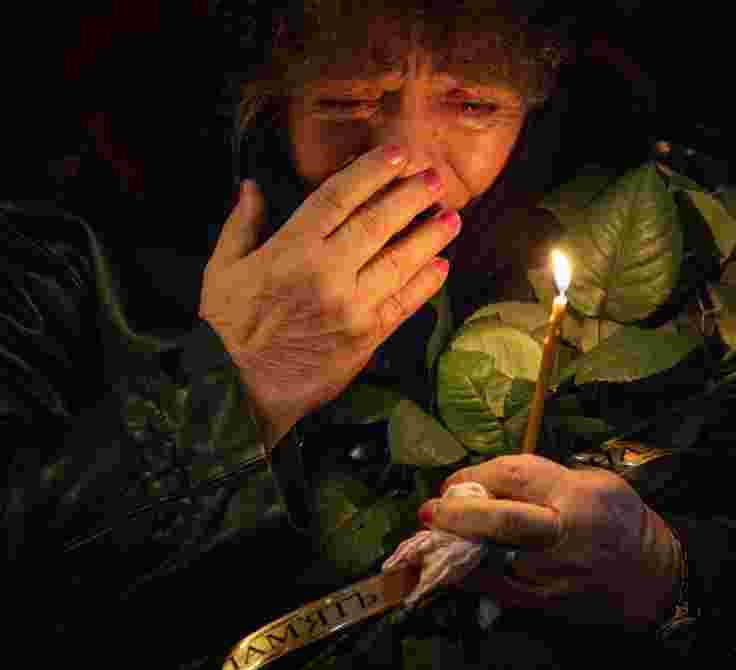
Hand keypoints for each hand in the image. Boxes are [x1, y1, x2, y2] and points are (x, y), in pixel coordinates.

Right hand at [200, 145, 458, 448]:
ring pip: (400, 261)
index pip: (339, 196)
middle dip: (412, 197)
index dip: (372, 171)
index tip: (398, 154)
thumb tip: (253, 187)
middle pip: (379, 223)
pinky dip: (425, 283)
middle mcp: (327, 272)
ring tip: (451, 218)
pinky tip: (441, 265)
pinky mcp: (367, 336)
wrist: (241, 388)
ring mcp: (351, 305)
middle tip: (437, 179)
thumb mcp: (223, 269)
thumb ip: (242, 225)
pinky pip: (404, 303)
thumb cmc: (230, 327)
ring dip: (430, 237)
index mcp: (291, 249)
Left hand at [418, 454, 683, 629]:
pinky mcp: (544, 602)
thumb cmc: (623, 521)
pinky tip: (452, 567)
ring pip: (490, 559)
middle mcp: (563, 534)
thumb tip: (493, 480)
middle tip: (430, 511)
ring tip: (433, 538)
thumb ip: (549, 477)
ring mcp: (552, 573)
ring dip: (454, 548)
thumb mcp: (598, 482)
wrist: (652, 578)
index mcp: (575, 495)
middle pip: (499, 520)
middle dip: (456, 513)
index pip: (514, 476)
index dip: (476, 475)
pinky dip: (468, 577)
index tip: (457, 482)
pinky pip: (495, 589)